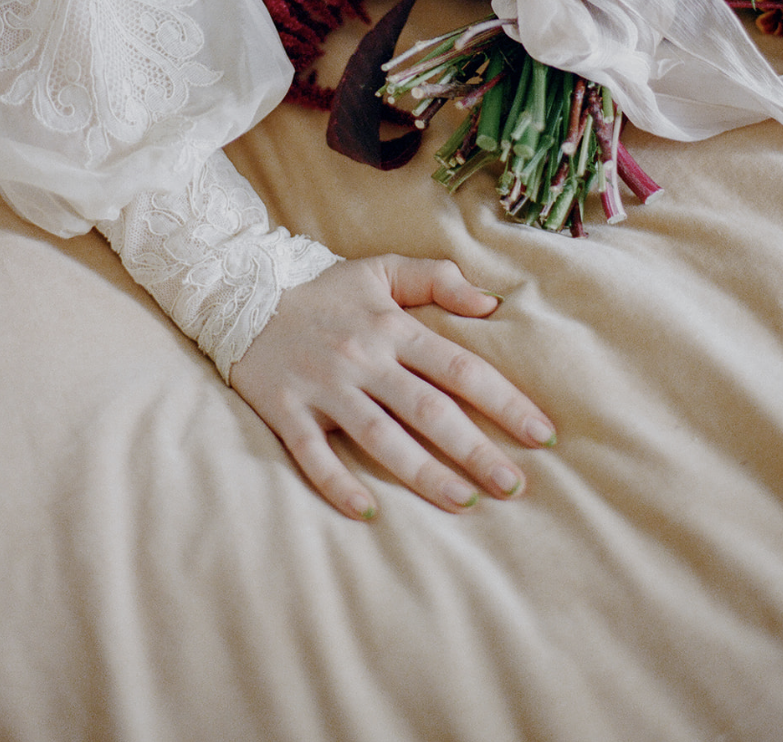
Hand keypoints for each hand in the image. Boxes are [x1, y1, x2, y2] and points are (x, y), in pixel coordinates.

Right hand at [229, 254, 555, 519]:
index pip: (460, 369)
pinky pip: (313, 456)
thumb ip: (436, 279)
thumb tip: (490, 303)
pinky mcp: (287, 411)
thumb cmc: (323, 288)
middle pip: (429, 411)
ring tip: (464, 502)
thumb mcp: (380, 269)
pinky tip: (368, 512)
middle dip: (476, 451)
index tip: (540, 434)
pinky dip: (338, 484)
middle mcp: (363, 360)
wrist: (241, 293)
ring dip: (424, 474)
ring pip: (381, 438)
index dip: (504, 401)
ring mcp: (324, 388)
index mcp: (391, 328)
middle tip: (514, 486)